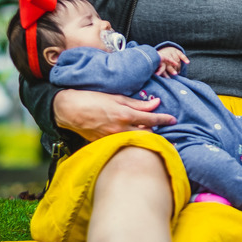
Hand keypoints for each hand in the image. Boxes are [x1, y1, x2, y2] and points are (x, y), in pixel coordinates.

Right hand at [53, 89, 176, 140]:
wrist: (68, 110)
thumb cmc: (91, 99)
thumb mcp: (116, 97)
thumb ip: (137, 103)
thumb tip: (155, 103)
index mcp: (125, 115)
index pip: (151, 119)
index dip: (164, 119)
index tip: (173, 120)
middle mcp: (120, 129)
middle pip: (146, 134)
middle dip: (154, 131)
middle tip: (160, 127)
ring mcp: (112, 139)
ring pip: (135, 141)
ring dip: (143, 136)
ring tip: (147, 132)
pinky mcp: (104, 144)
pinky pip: (122, 144)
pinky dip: (130, 140)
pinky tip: (131, 137)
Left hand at [156, 46, 189, 76]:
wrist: (166, 50)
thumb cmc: (163, 61)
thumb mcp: (161, 66)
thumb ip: (163, 72)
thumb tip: (166, 80)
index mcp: (161, 60)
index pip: (164, 66)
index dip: (166, 71)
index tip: (169, 77)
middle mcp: (167, 55)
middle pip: (170, 63)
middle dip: (172, 69)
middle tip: (175, 74)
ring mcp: (172, 53)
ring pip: (176, 60)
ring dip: (178, 67)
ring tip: (178, 72)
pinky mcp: (177, 51)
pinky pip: (181, 55)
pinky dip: (184, 59)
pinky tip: (187, 62)